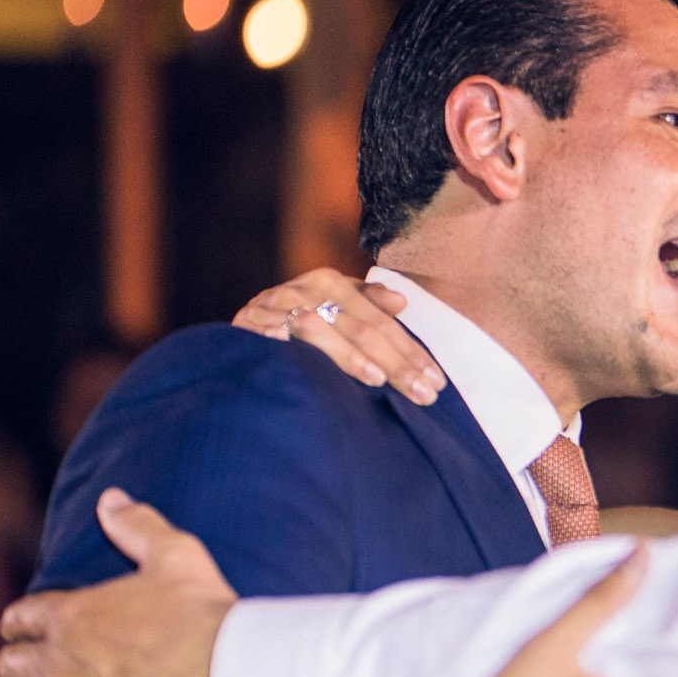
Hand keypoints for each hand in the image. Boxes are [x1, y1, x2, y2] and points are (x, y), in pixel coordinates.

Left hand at [0, 489, 239, 676]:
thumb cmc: (205, 616)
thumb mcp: (177, 555)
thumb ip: (138, 526)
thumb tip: (110, 498)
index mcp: (70, 615)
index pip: (20, 621)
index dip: (22, 629)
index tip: (28, 637)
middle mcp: (52, 663)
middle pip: (9, 670)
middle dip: (17, 674)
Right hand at [233, 266, 445, 404]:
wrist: (242, 321)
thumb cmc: (300, 318)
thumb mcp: (336, 306)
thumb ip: (368, 304)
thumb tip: (401, 301)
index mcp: (332, 283)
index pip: (381, 322)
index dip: (410, 352)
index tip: (435, 381)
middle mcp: (306, 289)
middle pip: (360, 328)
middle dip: (395, 363)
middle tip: (422, 393)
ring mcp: (276, 305)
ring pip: (321, 330)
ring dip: (349, 356)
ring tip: (378, 380)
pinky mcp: (249, 323)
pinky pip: (272, 335)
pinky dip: (290, 345)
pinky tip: (310, 366)